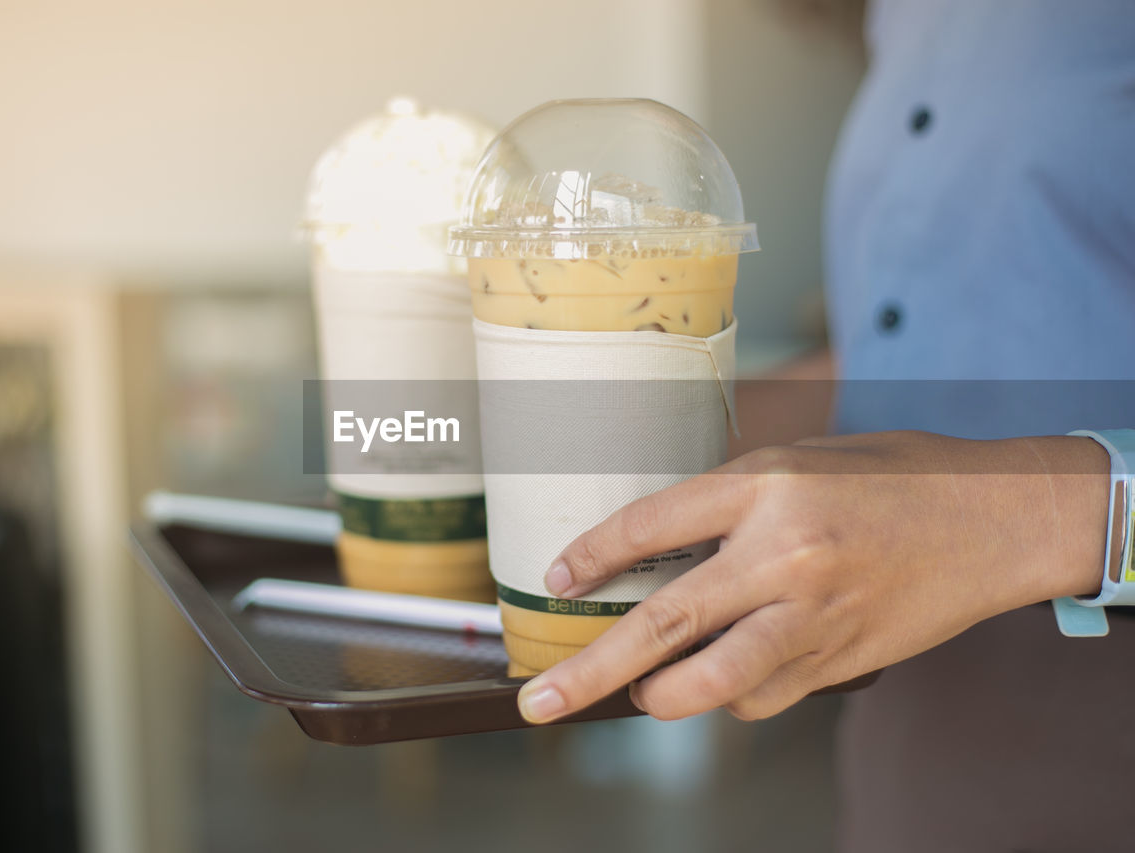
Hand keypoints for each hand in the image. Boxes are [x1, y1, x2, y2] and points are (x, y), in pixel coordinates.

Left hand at [517, 431, 1109, 723]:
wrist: (992, 520)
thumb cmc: (891, 478)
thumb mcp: (798, 462)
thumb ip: (730, 504)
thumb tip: (657, 554)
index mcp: (768, 486)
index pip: (654, 524)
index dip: (596, 554)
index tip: (559, 578)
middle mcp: (784, 555)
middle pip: (668, 623)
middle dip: (592, 671)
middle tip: (540, 702)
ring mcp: (815, 616)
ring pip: (714, 683)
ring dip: (662, 697)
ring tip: (640, 691)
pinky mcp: (841, 660)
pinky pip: (764, 697)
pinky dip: (732, 695)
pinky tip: (729, 675)